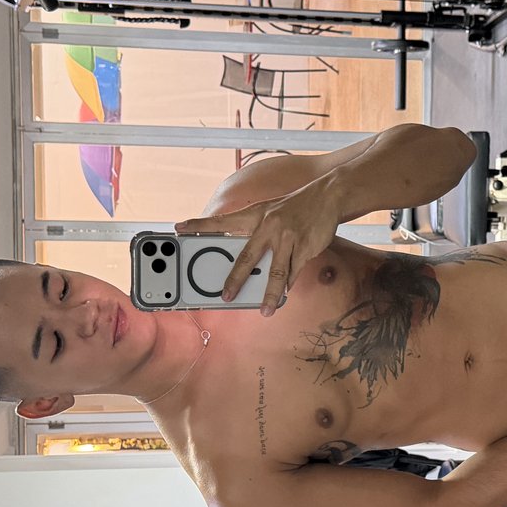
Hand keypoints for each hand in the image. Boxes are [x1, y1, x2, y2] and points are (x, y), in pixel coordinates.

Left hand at [176, 180, 339, 314]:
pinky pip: (294, 272)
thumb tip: (248, 263)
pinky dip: (289, 284)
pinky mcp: (305, 247)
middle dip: (236, 280)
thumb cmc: (295, 207)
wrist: (327, 196)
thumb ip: (256, 233)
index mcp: (255, 215)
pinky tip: (286, 291)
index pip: (222, 221)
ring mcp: (287, 237)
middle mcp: (269, 226)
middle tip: (226, 296)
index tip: (178, 227)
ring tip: (266, 310)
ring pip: (276, 273)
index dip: (199, 224)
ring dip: (270, 295)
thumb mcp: (270, 212)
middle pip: (247, 257)